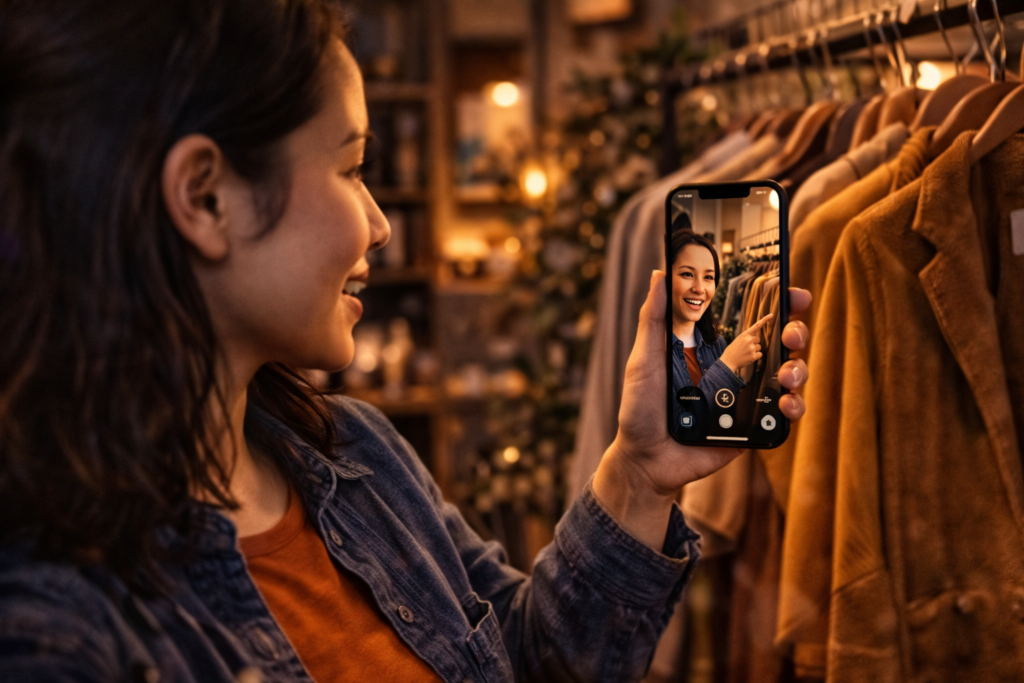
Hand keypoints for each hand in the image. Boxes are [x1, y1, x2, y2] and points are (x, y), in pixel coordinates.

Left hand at [591, 270, 810, 549]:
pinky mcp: (754, 427)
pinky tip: (786, 403)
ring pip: (791, 375)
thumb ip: (653, 318)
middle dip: (796, 331)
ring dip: (798, 368)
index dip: (780, 304)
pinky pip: (784, 414)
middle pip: (782, 343)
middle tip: (791, 334)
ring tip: (787, 373)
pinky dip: (794, 406)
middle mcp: (738, 370)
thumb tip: (659, 274)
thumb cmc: (642, 408)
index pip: (755, 320)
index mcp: (716, 350)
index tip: (792, 291)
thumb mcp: (645, 359)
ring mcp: (749, 398)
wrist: (645, 459)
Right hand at [719, 313, 772, 372]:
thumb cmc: (732, 351)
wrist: (727, 362)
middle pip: (758, 340)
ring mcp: (752, 348)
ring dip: (754, 350)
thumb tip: (755, 339)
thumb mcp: (737, 340)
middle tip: (745, 348)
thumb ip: (746, 338)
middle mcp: (749, 340)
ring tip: (745, 353)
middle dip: (753, 344)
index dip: (765, 320)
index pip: (756, 326)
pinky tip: (748, 357)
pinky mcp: (753, 356)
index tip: (771, 315)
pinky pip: (759, 354)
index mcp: (744, 335)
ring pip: (759, 347)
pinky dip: (755, 356)